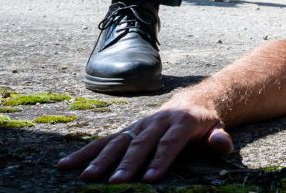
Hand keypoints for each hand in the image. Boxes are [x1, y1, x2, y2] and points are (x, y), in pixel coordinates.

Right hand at [58, 100, 232, 182]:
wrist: (193, 101)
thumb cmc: (206, 124)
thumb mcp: (219, 129)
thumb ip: (220, 139)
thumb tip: (220, 144)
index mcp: (183, 121)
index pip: (170, 142)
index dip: (161, 160)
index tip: (150, 179)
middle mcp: (157, 120)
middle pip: (141, 143)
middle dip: (128, 163)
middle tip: (116, 183)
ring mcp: (139, 125)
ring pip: (118, 141)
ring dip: (102, 159)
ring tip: (88, 177)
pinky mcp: (125, 130)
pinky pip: (103, 141)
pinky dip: (84, 152)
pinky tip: (65, 165)